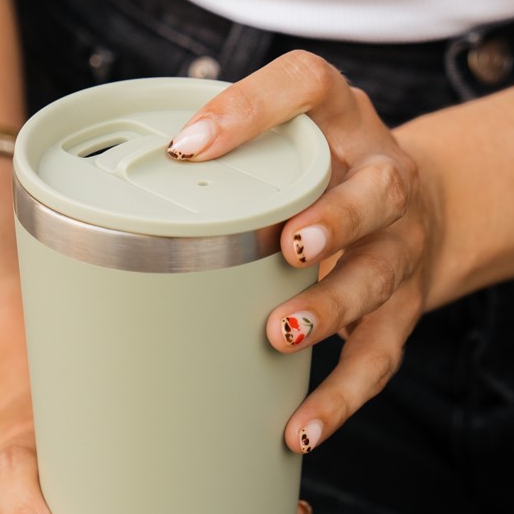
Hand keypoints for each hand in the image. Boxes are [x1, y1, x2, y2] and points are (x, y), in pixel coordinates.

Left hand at [167, 51, 444, 453]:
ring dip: (333, 305)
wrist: (426, 212)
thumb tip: (87, 224)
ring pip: (378, 275)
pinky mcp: (404, 310)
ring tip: (283, 334)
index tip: (188, 145)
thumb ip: (220, 170)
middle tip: (289, 246)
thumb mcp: (287, 152)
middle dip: (335, 218)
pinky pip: (378, 357)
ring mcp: (399, 246)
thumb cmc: (321, 184)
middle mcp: (381, 177)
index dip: (253, 109)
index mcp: (339, 123)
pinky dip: (340, 396)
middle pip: (376, 191)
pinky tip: (302, 427)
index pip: (307, 86)